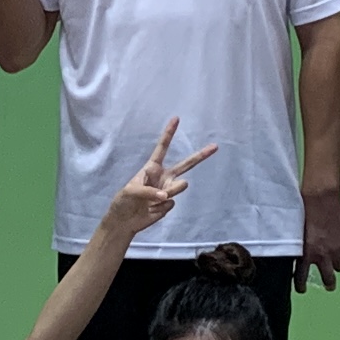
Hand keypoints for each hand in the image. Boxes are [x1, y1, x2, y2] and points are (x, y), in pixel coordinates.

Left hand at [97, 119, 219, 248]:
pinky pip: (170, 204)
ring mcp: (168, 190)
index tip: (176, 118)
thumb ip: (148, 191)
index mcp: (152, 167)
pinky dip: (160, 209)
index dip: (169, 133)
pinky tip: (151, 210)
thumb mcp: (130, 191)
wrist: (125, 221)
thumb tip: (166, 196)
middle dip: (201, 155)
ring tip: (155, 199)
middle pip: (186, 165)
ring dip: (169, 192)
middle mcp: (163, 176)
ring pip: (179, 186)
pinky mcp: (169, 204)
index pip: (162, 148)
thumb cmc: (124, 201)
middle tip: (215, 146)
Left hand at [298, 185, 339, 291]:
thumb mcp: (297, 234)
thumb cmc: (304, 212)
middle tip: (328, 286)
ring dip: (336, 265)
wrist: (321, 199)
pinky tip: (339, 247)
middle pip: (328, 278)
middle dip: (328, 284)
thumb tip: (299, 257)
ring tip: (333, 261)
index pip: (302, 277)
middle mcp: (322, 255)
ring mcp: (336, 249)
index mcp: (307, 254)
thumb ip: (300, 248)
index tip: (301, 289)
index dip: (301, 286)